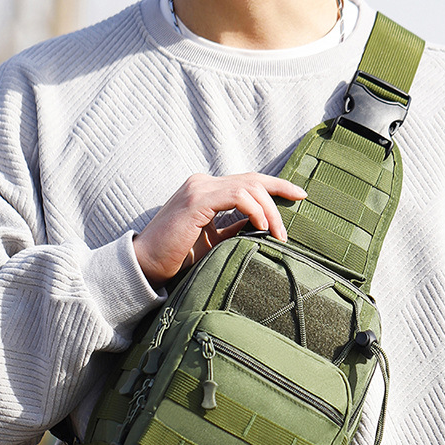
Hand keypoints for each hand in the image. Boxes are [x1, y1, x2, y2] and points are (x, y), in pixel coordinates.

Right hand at [133, 172, 305, 287]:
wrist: (145, 265)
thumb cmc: (176, 255)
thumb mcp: (212, 240)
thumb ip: (233, 228)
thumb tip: (259, 225)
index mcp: (206, 190)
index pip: (248, 181)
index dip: (276, 185)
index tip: (299, 195)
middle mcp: (202, 183)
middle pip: (253, 180)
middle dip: (279, 195)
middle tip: (291, 221)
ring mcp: (198, 189)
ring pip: (248, 187)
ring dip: (269, 210)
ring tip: (278, 234)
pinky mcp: (196, 201)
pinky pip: (236, 196)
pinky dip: (254, 209)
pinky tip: (262, 226)